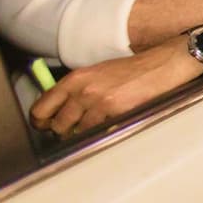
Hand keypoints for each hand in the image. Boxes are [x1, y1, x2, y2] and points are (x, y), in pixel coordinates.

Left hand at [30, 40, 202, 138]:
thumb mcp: (97, 74)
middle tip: (73, 131)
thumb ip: (76, 90)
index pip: (41, 107)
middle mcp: (83, 90)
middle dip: (63, 132)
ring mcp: (99, 102)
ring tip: (93, 129)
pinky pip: (98, 132)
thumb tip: (60, 112)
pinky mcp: (116, 111)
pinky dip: (101, 133)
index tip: (46, 126)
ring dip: (82, 136)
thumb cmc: (132, 71)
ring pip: (76, 133)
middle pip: (56, 125)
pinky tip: (110, 125)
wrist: (161, 66)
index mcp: (75, 79)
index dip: (40, 122)